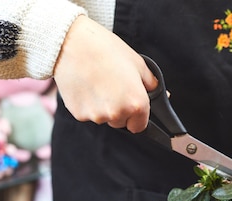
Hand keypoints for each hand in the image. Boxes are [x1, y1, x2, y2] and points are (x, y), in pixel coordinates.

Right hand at [53, 16, 157, 132]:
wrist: (71, 43)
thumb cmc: (106, 49)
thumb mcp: (137, 63)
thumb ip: (151, 83)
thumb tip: (160, 93)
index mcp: (136, 104)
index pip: (139, 126)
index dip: (136, 116)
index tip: (130, 105)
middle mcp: (118, 113)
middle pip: (120, 122)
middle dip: (119, 110)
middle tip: (111, 87)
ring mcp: (97, 115)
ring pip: (103, 118)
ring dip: (102, 107)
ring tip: (96, 83)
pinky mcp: (79, 114)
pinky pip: (87, 114)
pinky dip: (86, 104)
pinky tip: (85, 86)